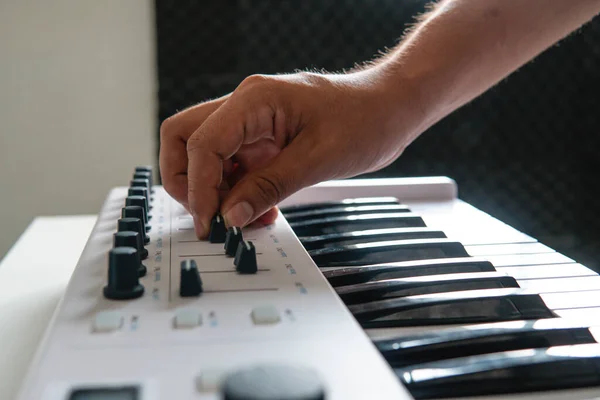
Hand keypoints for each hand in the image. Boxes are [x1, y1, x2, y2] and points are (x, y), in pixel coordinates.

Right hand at [159, 69, 423, 238]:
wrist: (389, 108)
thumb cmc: (364, 119)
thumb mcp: (318, 159)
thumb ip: (268, 187)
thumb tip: (229, 216)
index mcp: (254, 100)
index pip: (202, 143)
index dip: (198, 188)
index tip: (209, 223)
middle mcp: (244, 107)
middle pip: (184, 138)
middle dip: (187, 181)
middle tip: (208, 216)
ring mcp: (251, 123)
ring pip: (205, 156)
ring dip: (215, 192)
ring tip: (244, 219)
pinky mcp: (261, 140)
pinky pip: (233, 167)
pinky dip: (236, 192)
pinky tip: (259, 210)